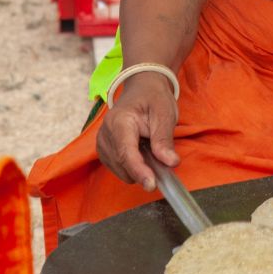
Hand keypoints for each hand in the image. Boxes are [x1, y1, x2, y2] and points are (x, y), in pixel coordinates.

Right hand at [96, 73, 179, 189]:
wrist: (142, 88)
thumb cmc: (154, 98)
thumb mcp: (165, 113)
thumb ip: (164, 139)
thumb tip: (170, 162)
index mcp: (119, 121)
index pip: (126, 153)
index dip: (139, 171)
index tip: (151, 185)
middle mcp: (105, 133)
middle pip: (123, 165)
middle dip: (144, 169)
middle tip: (163, 157)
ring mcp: (102, 143)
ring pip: (121, 170)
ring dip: (139, 168)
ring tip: (150, 147)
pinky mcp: (104, 151)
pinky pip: (119, 169)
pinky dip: (133, 167)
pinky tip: (142, 151)